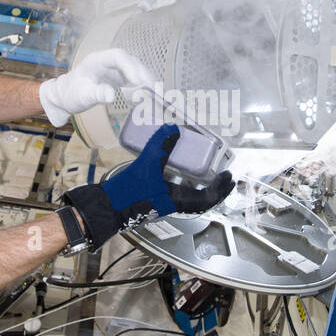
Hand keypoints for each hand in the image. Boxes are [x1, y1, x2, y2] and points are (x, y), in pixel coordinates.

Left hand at [37, 49, 155, 127]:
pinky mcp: (118, 76)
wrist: (66, 96)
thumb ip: (96, 94)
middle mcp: (107, 61)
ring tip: (151, 91)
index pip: (117, 56)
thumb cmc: (71, 94)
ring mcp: (113, 68)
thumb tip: (111, 95)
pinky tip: (148, 91)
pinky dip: (142, 83)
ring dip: (144, 77)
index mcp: (96, 61)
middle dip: (141, 72)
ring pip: (133, 67)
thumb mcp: (81, 96)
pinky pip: (133, 76)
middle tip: (149, 88)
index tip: (137, 81)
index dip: (129, 66)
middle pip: (129, 60)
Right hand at [61, 124, 234, 250]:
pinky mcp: (153, 200)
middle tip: (225, 177)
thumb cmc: (129, 192)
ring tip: (206, 173)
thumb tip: (173, 128)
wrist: (107, 207)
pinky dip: (182, 183)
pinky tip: (176, 171)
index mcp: (178, 201)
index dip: (221, 188)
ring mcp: (163, 203)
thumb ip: (161, 146)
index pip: (208, 199)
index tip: (228, 176)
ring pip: (189, 197)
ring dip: (200, 186)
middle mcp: (173, 204)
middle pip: (202, 200)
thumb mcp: (147, 165)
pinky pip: (175, 192)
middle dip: (215, 189)